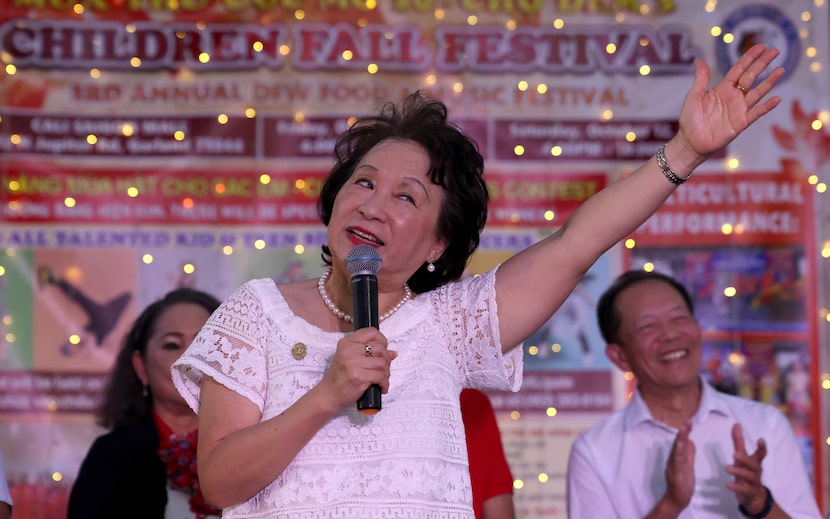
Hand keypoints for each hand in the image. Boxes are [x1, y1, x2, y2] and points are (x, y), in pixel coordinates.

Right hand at [321, 328, 396, 408]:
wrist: (330, 394)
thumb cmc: (340, 377)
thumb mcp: (351, 359)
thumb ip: (371, 353)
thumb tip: (392, 353)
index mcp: (347, 343)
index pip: (372, 332)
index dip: (382, 341)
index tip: (383, 351)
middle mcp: (349, 350)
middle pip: (380, 348)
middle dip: (386, 360)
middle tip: (383, 369)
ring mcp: (353, 363)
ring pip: (383, 363)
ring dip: (386, 373)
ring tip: (381, 379)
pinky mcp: (359, 376)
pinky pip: (381, 376)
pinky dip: (384, 383)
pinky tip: (381, 387)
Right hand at [659, 422, 695, 515]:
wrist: (676, 500)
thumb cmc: (682, 484)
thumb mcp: (687, 467)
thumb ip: (688, 455)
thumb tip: (690, 440)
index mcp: (677, 458)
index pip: (680, 442)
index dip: (684, 432)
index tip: (689, 422)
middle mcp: (673, 460)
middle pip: (677, 444)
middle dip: (683, 433)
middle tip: (688, 421)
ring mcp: (674, 467)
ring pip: (677, 451)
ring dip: (680, 440)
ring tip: (684, 429)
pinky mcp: (677, 475)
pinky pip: (678, 463)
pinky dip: (679, 453)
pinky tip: (681, 446)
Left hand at [676, 43, 783, 157]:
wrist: (691, 142)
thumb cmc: (691, 119)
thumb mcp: (694, 96)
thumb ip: (701, 79)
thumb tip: (700, 59)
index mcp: (723, 88)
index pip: (739, 69)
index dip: (750, 58)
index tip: (761, 46)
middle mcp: (734, 96)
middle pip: (751, 77)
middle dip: (762, 64)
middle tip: (775, 51)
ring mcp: (739, 109)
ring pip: (757, 92)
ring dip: (769, 82)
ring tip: (780, 70)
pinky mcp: (741, 123)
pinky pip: (756, 113)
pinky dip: (766, 106)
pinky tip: (776, 98)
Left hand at [726, 423, 767, 513]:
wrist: (754, 497)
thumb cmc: (746, 472)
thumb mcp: (742, 457)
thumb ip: (739, 442)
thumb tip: (736, 424)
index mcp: (755, 462)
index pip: (761, 454)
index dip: (762, 447)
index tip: (760, 439)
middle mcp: (756, 471)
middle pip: (754, 465)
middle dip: (745, 459)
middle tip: (734, 454)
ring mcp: (754, 483)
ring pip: (749, 477)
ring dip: (738, 472)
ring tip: (726, 468)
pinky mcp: (749, 492)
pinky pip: (744, 490)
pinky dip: (736, 487)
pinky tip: (727, 485)